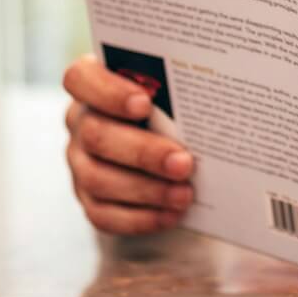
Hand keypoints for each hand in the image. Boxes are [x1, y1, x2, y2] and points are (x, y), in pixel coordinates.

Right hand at [63, 55, 195, 235]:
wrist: (167, 141)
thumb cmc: (172, 104)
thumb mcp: (171, 87)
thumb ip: (178, 84)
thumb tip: (217, 87)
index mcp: (92, 84)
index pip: (80, 79)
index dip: (108, 92)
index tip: (144, 103)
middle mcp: (80, 122)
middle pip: (96, 135)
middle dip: (143, 152)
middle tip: (184, 163)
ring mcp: (80, 162)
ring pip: (99, 179)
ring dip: (146, 190)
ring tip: (185, 194)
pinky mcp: (89, 198)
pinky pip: (104, 214)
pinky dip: (140, 218)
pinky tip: (172, 214)